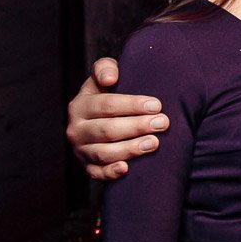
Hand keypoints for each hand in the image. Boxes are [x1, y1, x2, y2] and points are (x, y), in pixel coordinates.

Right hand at [66, 57, 167, 180]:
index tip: (157, 105)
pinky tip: (127, 169)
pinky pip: (97, 174)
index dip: (132, 105)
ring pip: (104, 153)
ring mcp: (82, 150)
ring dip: (130, 149)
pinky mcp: (88, 167)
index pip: (106, 106)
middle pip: (107, 130)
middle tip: (163, 123)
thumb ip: (105, 68)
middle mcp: (77, 130)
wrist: (101, 116)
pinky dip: (110, 173)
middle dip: (137, 127)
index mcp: (80, 106)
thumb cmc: (109, 92)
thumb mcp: (104, 75)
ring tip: (154, 143)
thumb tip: (110, 78)